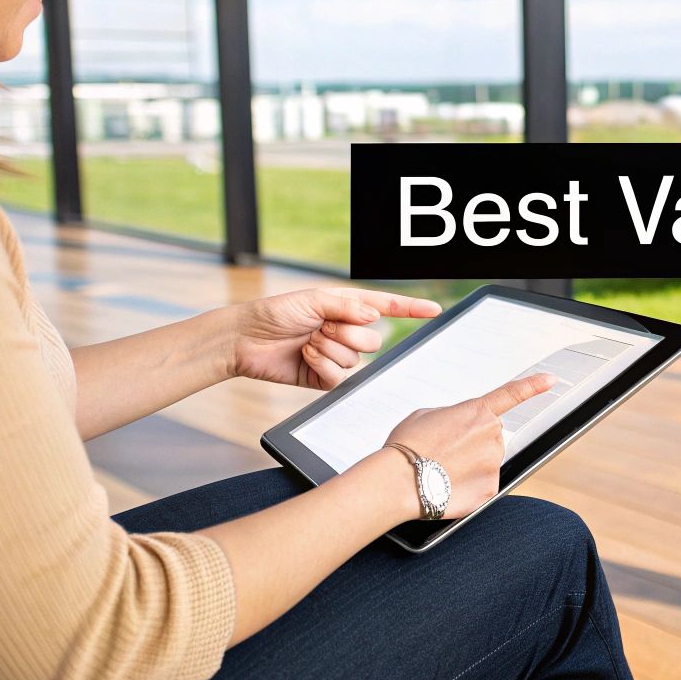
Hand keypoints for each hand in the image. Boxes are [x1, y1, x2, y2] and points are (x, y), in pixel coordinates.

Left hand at [229, 287, 440, 388]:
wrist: (245, 339)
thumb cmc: (275, 313)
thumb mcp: (315, 300)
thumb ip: (349, 307)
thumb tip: (374, 315)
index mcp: (346, 309)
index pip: (386, 308)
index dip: (411, 309)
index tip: (435, 310)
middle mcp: (344, 333)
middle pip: (373, 340)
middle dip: (348, 334)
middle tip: (321, 328)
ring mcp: (335, 356)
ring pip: (356, 360)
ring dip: (330, 349)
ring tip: (307, 342)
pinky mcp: (322, 378)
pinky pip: (339, 378)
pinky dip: (323, 366)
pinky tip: (306, 357)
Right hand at [366, 373, 557, 519]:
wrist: (399, 480)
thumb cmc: (407, 446)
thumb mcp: (426, 416)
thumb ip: (452, 417)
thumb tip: (459, 429)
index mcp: (476, 411)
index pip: (511, 394)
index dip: (532, 386)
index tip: (550, 380)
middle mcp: (491, 435)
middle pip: (490, 438)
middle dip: (472, 444)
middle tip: (445, 451)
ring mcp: (493, 463)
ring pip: (486, 462)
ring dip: (469, 465)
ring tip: (442, 469)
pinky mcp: (490, 489)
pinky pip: (482, 485)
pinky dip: (467, 486)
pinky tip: (447, 484)